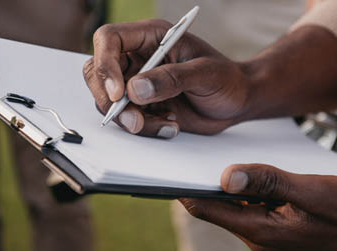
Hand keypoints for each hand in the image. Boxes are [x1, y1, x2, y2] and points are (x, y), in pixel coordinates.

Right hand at [83, 19, 253, 137]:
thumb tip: (135, 89)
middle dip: (110, 100)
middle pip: (98, 72)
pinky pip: (127, 118)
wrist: (238, 102)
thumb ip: (172, 79)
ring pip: (109, 100)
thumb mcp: (206, 74)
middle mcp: (139, 57)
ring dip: (131, 119)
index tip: (119, 92)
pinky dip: (144, 128)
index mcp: (151, 37)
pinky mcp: (143, 105)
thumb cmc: (228, 79)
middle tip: (135, 121)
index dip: (105, 64)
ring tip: (167, 123)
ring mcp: (138, 82)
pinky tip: (170, 126)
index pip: (109, 39)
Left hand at [179, 164, 336, 250]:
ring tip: (220, 152)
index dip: (185, 186)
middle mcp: (259, 235)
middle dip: (205, 179)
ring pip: (237, 203)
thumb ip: (268, 182)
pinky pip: (256, 204)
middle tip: (191, 147)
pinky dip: (250, 187)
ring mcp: (271, 231)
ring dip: (229, 182)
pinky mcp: (282, 225)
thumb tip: (224, 177)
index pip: (207, 209)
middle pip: (218, 205)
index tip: (170, 162)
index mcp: (260, 229)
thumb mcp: (311, 191)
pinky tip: (255, 168)